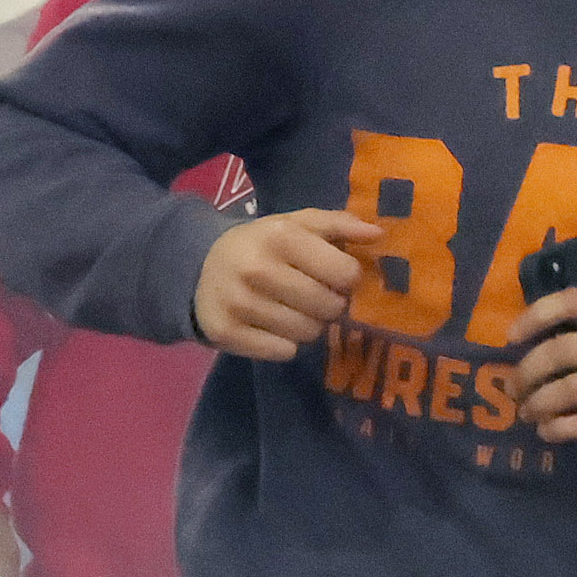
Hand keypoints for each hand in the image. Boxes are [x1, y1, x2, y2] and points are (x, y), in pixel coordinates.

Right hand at [196, 211, 376, 359]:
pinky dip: (285, 343)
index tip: (335, 276)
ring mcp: (240, 304)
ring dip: (310, 325)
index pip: (344, 273)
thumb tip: (377, 234)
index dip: (347, 277)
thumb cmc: (261, 245)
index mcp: (280, 236)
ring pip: (308, 333)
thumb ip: (338, 225)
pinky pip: (284, 352)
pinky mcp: (227, 333)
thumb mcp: (295, 224)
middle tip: (316, 297)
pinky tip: (273, 325)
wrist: (199, 267)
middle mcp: (258, 269)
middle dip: (331, 304)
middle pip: (328, 307)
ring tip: (294, 310)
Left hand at [509, 290, 576, 450]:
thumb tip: (529, 336)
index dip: (536, 315)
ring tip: (527, 413)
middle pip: (565, 351)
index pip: (575, 301)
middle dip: (529, 371)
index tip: (510, 337)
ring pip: (573, 390)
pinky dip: (561, 429)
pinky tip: (548, 432)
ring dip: (540, 403)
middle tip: (513, 389)